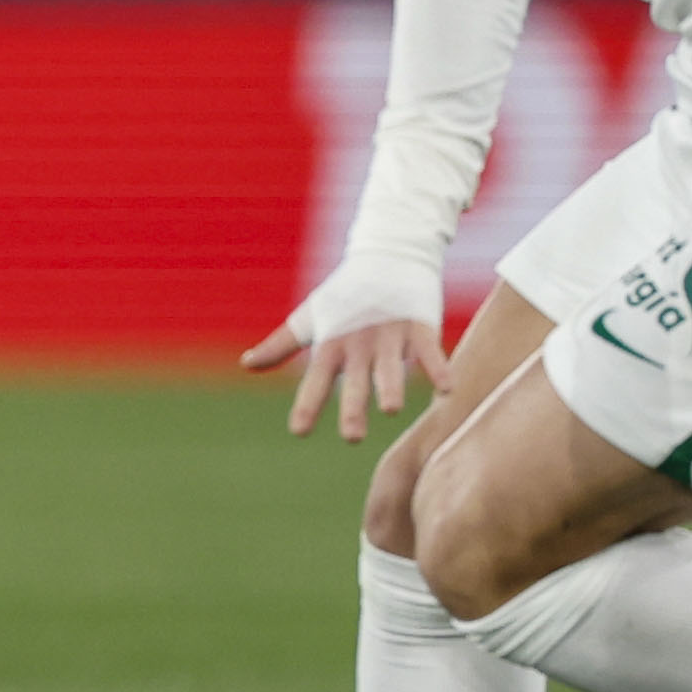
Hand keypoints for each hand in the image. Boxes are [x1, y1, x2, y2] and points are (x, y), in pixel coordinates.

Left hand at [244, 312, 447, 444]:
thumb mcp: (310, 318)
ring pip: (391, 367)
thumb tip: (246, 364)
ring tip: (391, 409)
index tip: (298, 431)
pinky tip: (446, 389)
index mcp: (331, 345)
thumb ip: (279, 346)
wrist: (387, 255)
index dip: (308, 405)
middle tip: (351, 437)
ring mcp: (390, 335)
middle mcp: (359, 344)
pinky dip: (439, 368)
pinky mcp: (419, 325)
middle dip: (353, 407)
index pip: (316, 380)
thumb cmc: (345, 295)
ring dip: (391, 387)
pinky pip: (431, 350)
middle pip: (355, 381)